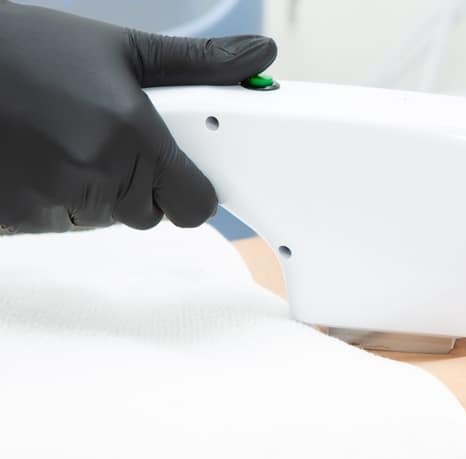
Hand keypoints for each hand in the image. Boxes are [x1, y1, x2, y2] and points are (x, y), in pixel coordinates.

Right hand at [0, 1, 276, 233]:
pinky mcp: (13, 218)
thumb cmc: (23, 48)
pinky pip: (57, 225)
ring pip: (104, 219)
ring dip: (94, 192)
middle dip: (139, 183)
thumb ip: (198, 64)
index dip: (191, 187)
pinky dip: (52, 200)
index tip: (177, 166)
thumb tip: (260, 58)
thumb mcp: (118, 47)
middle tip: (104, 134)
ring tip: (61, 138)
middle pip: (150, 213)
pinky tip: (34, 157)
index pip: (196, 205)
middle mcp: (94, 174)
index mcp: (131, 134)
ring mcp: (50, 201)